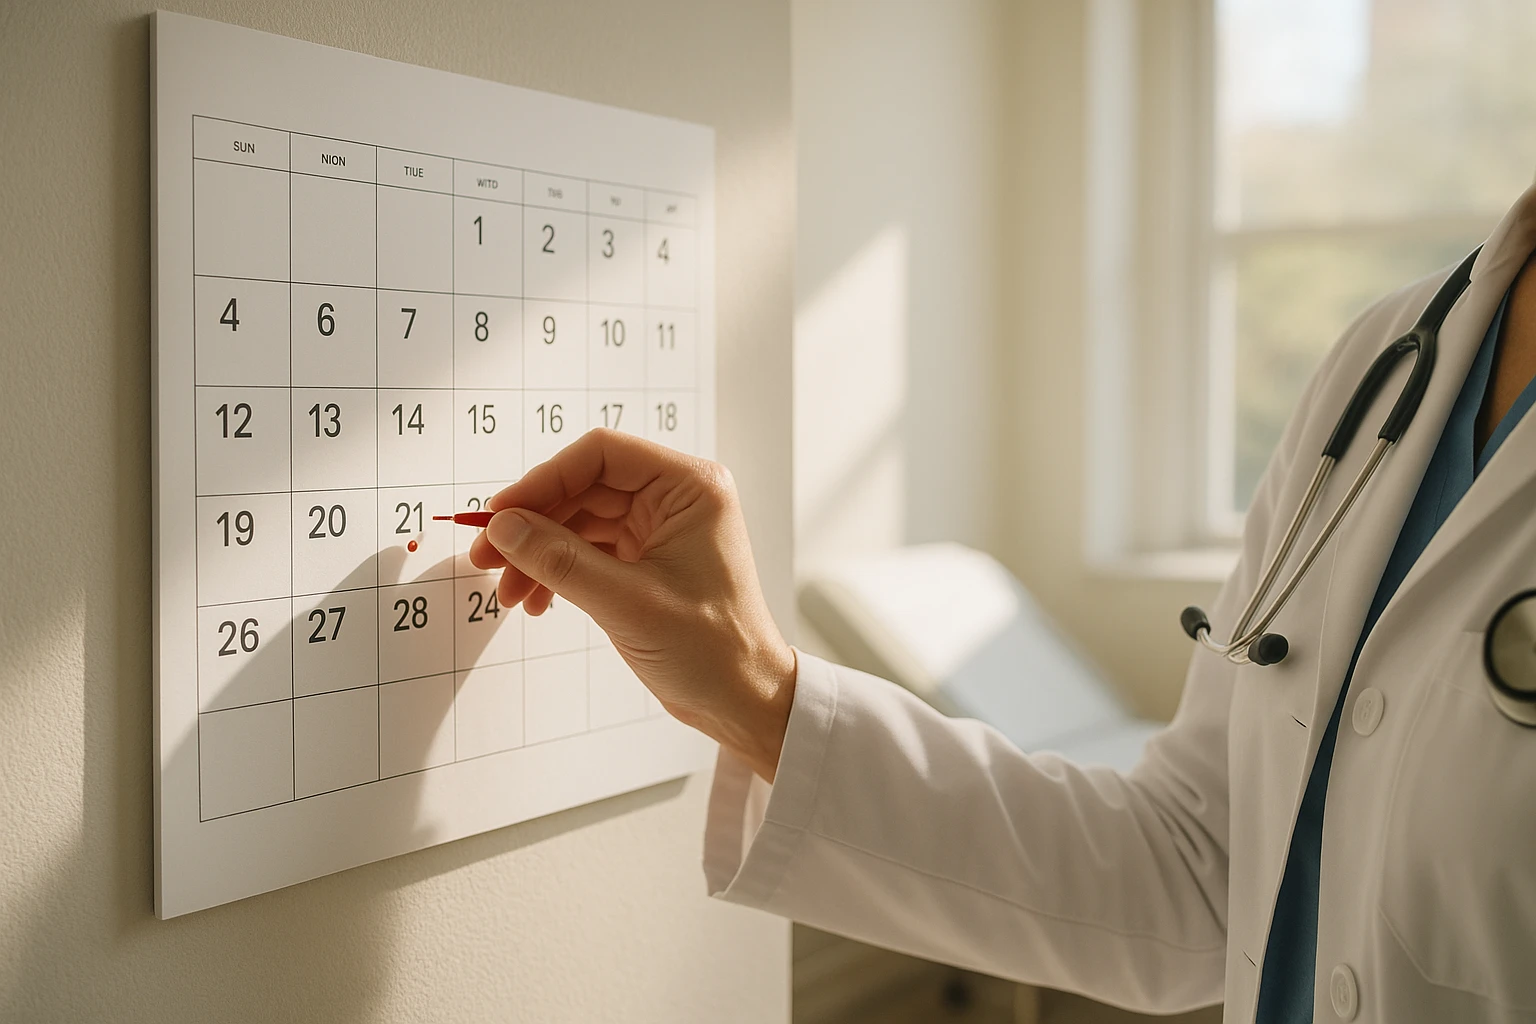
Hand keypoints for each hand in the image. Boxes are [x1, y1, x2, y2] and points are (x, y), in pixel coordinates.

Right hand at [470, 429, 796, 781]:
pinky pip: (587, 549)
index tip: (501, 513)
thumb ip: (560, 560)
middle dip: (533, 523)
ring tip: (510, 592)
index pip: (601, 456)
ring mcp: (659, 528)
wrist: (743, 700)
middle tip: (488, 556)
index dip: (544, 480)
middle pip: (583, 487)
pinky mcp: (645, 558)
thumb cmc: (714, 650)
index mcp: (690, 487)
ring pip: (579, 520)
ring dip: (538, 553)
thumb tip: (504, 527)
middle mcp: (675, 498)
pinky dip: (557, 571)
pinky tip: (537, 600)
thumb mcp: (627, 602)